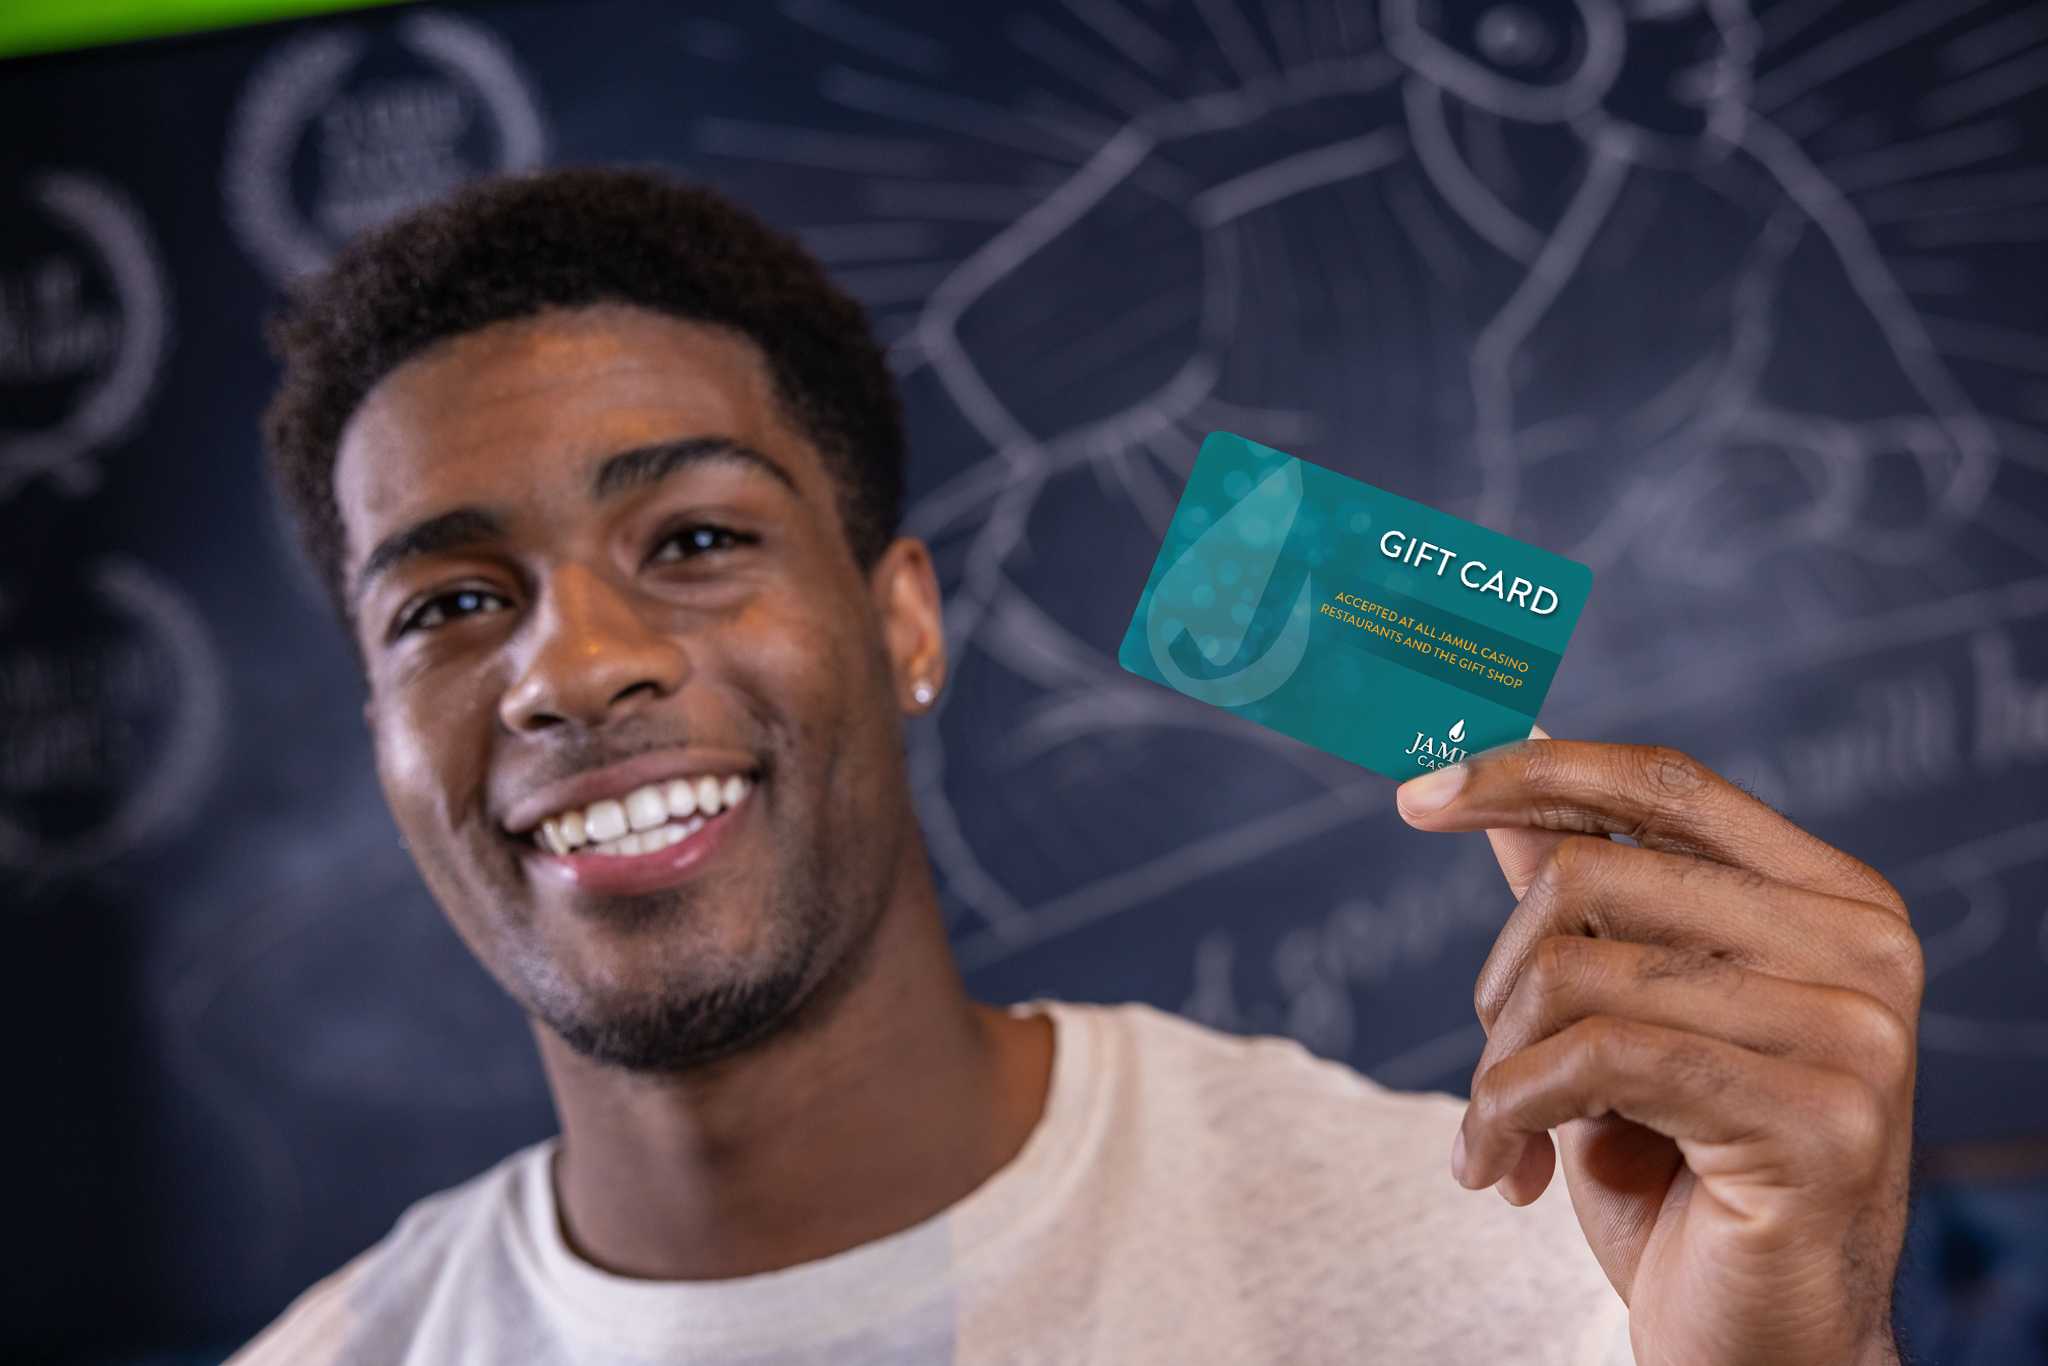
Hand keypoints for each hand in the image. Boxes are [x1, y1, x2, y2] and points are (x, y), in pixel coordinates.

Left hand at [1395, 726, 1921, 1365]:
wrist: (1756, 1348)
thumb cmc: (1681, 1186)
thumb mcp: (1617, 1024)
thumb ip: (1585, 904)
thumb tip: (1504, 780)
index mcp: (1831, 901)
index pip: (1666, 782)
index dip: (1531, 773)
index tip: (1418, 794)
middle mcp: (1863, 948)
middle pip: (1593, 872)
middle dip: (1501, 978)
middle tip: (1492, 1067)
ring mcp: (1854, 1034)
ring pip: (1577, 969)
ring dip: (1498, 1064)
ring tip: (1498, 1137)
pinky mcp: (1819, 1120)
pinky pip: (1596, 1060)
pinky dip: (1511, 1110)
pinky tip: (1503, 1172)